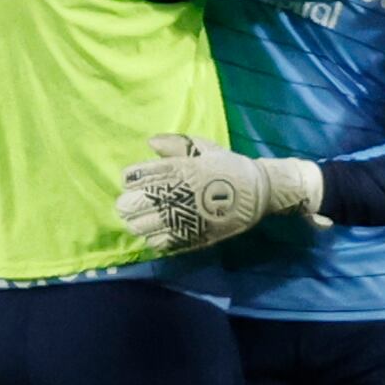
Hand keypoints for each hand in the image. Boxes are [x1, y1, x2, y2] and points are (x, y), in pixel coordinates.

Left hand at [115, 133, 323, 254]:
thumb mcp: (204, 148)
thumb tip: (150, 142)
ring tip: (143, 220)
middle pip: (132, 204)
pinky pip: (159, 242)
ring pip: (141, 226)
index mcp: (178, 168)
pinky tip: (158, 232)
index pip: (135, 176)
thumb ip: (176, 144)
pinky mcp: (191, 236)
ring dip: (138, 223)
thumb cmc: (229, 167)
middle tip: (132, 204)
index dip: (129, 180)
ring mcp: (183, 217)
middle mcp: (177, 192)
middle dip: (128, 204)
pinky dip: (153, 238)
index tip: (132, 182)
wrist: (257, 192)